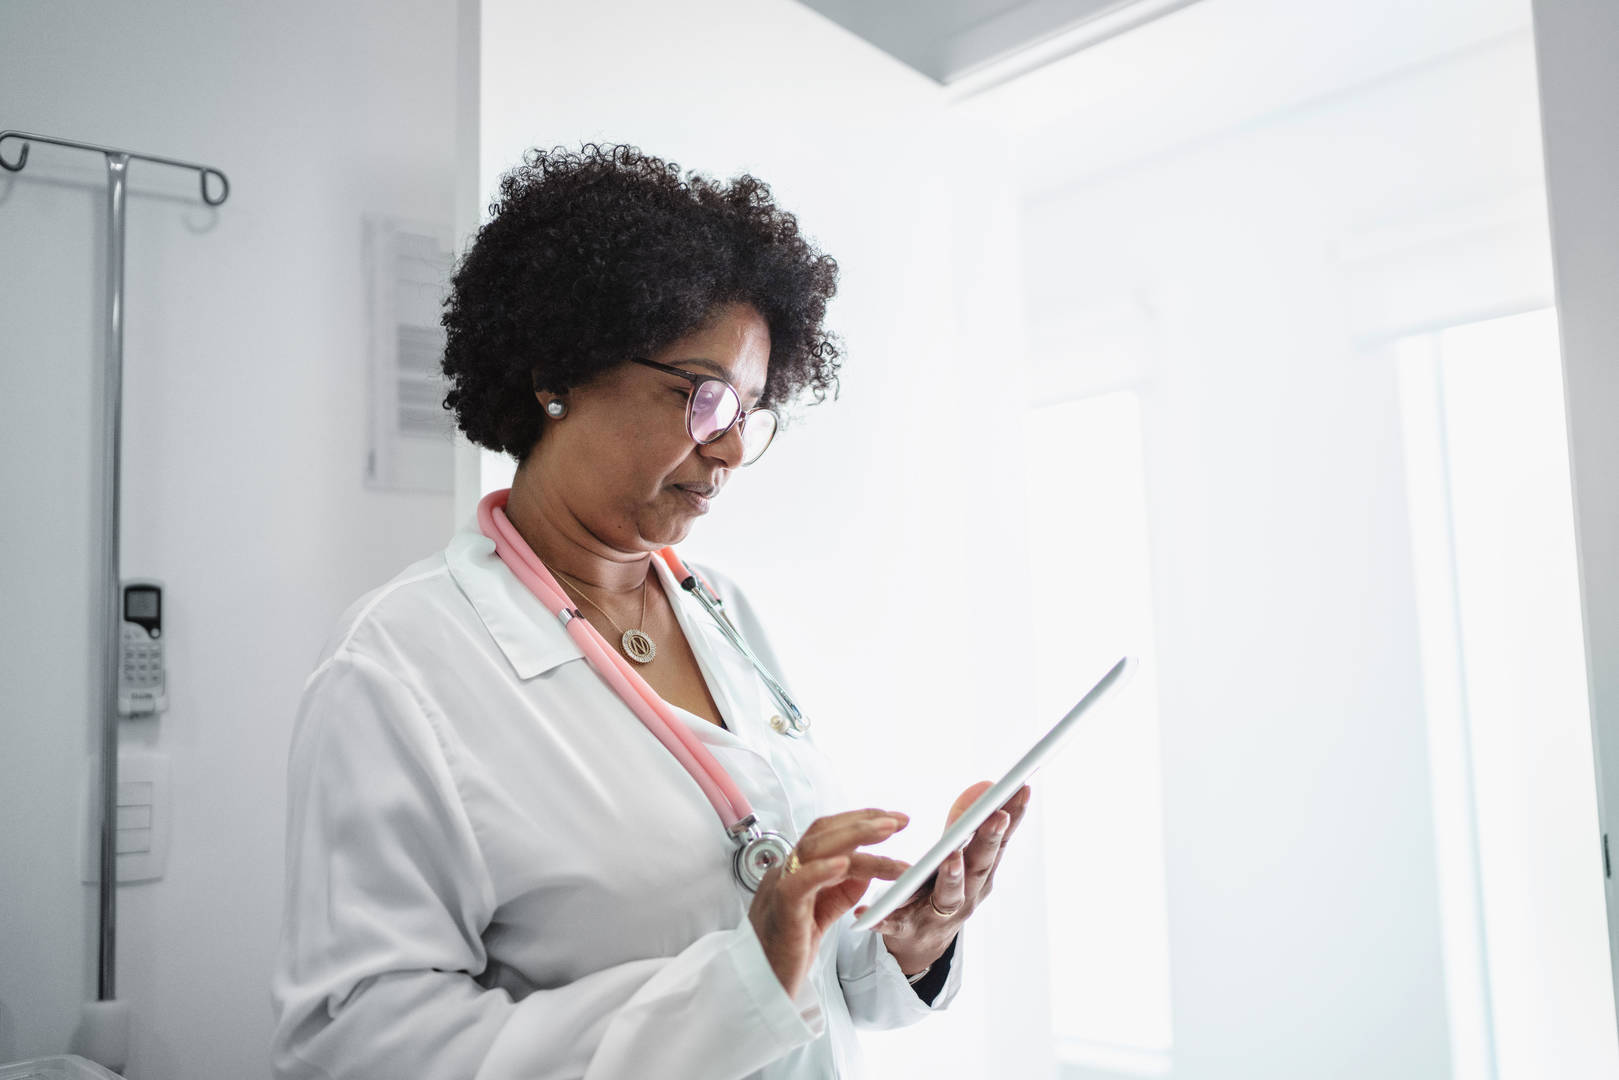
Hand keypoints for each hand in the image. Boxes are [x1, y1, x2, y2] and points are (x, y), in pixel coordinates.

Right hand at [749, 808, 910, 998]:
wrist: (761, 988)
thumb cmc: (787, 952)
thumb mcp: (821, 914)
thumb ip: (840, 890)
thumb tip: (865, 870)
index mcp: (796, 871)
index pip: (827, 833)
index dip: (859, 821)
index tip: (892, 819)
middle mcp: (786, 872)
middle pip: (822, 833)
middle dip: (863, 821)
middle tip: (899, 820)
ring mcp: (780, 889)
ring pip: (814, 849)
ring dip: (855, 836)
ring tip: (887, 831)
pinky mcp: (781, 913)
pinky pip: (796, 885)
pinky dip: (819, 871)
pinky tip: (844, 864)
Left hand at [856, 783, 1030, 976]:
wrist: (920, 945)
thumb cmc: (943, 891)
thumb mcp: (960, 857)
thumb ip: (968, 823)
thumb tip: (986, 784)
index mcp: (980, 874)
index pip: (1000, 841)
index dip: (1014, 816)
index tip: (1022, 788)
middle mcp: (967, 895)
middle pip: (980, 865)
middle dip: (989, 840)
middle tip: (997, 816)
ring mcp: (939, 914)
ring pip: (949, 895)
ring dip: (953, 877)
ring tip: (951, 858)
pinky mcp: (908, 928)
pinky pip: (896, 923)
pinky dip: (885, 919)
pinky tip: (869, 912)